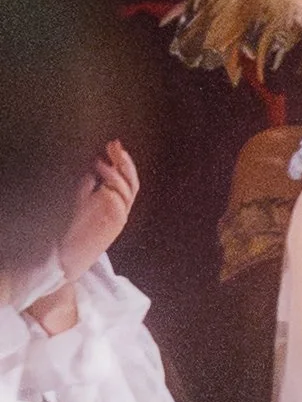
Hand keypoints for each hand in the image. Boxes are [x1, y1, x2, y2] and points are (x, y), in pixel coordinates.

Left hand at [56, 141, 137, 277]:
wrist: (69, 257)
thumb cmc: (72, 231)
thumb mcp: (79, 202)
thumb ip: (87, 187)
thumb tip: (89, 171)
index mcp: (114, 202)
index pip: (124, 177)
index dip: (121, 160)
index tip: (112, 144)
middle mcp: (120, 208)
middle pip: (131, 181)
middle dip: (124, 162)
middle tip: (115, 146)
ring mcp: (118, 217)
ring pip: (127, 191)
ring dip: (115, 174)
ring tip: (100, 162)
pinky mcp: (113, 225)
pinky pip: (119, 204)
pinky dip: (113, 190)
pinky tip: (101, 181)